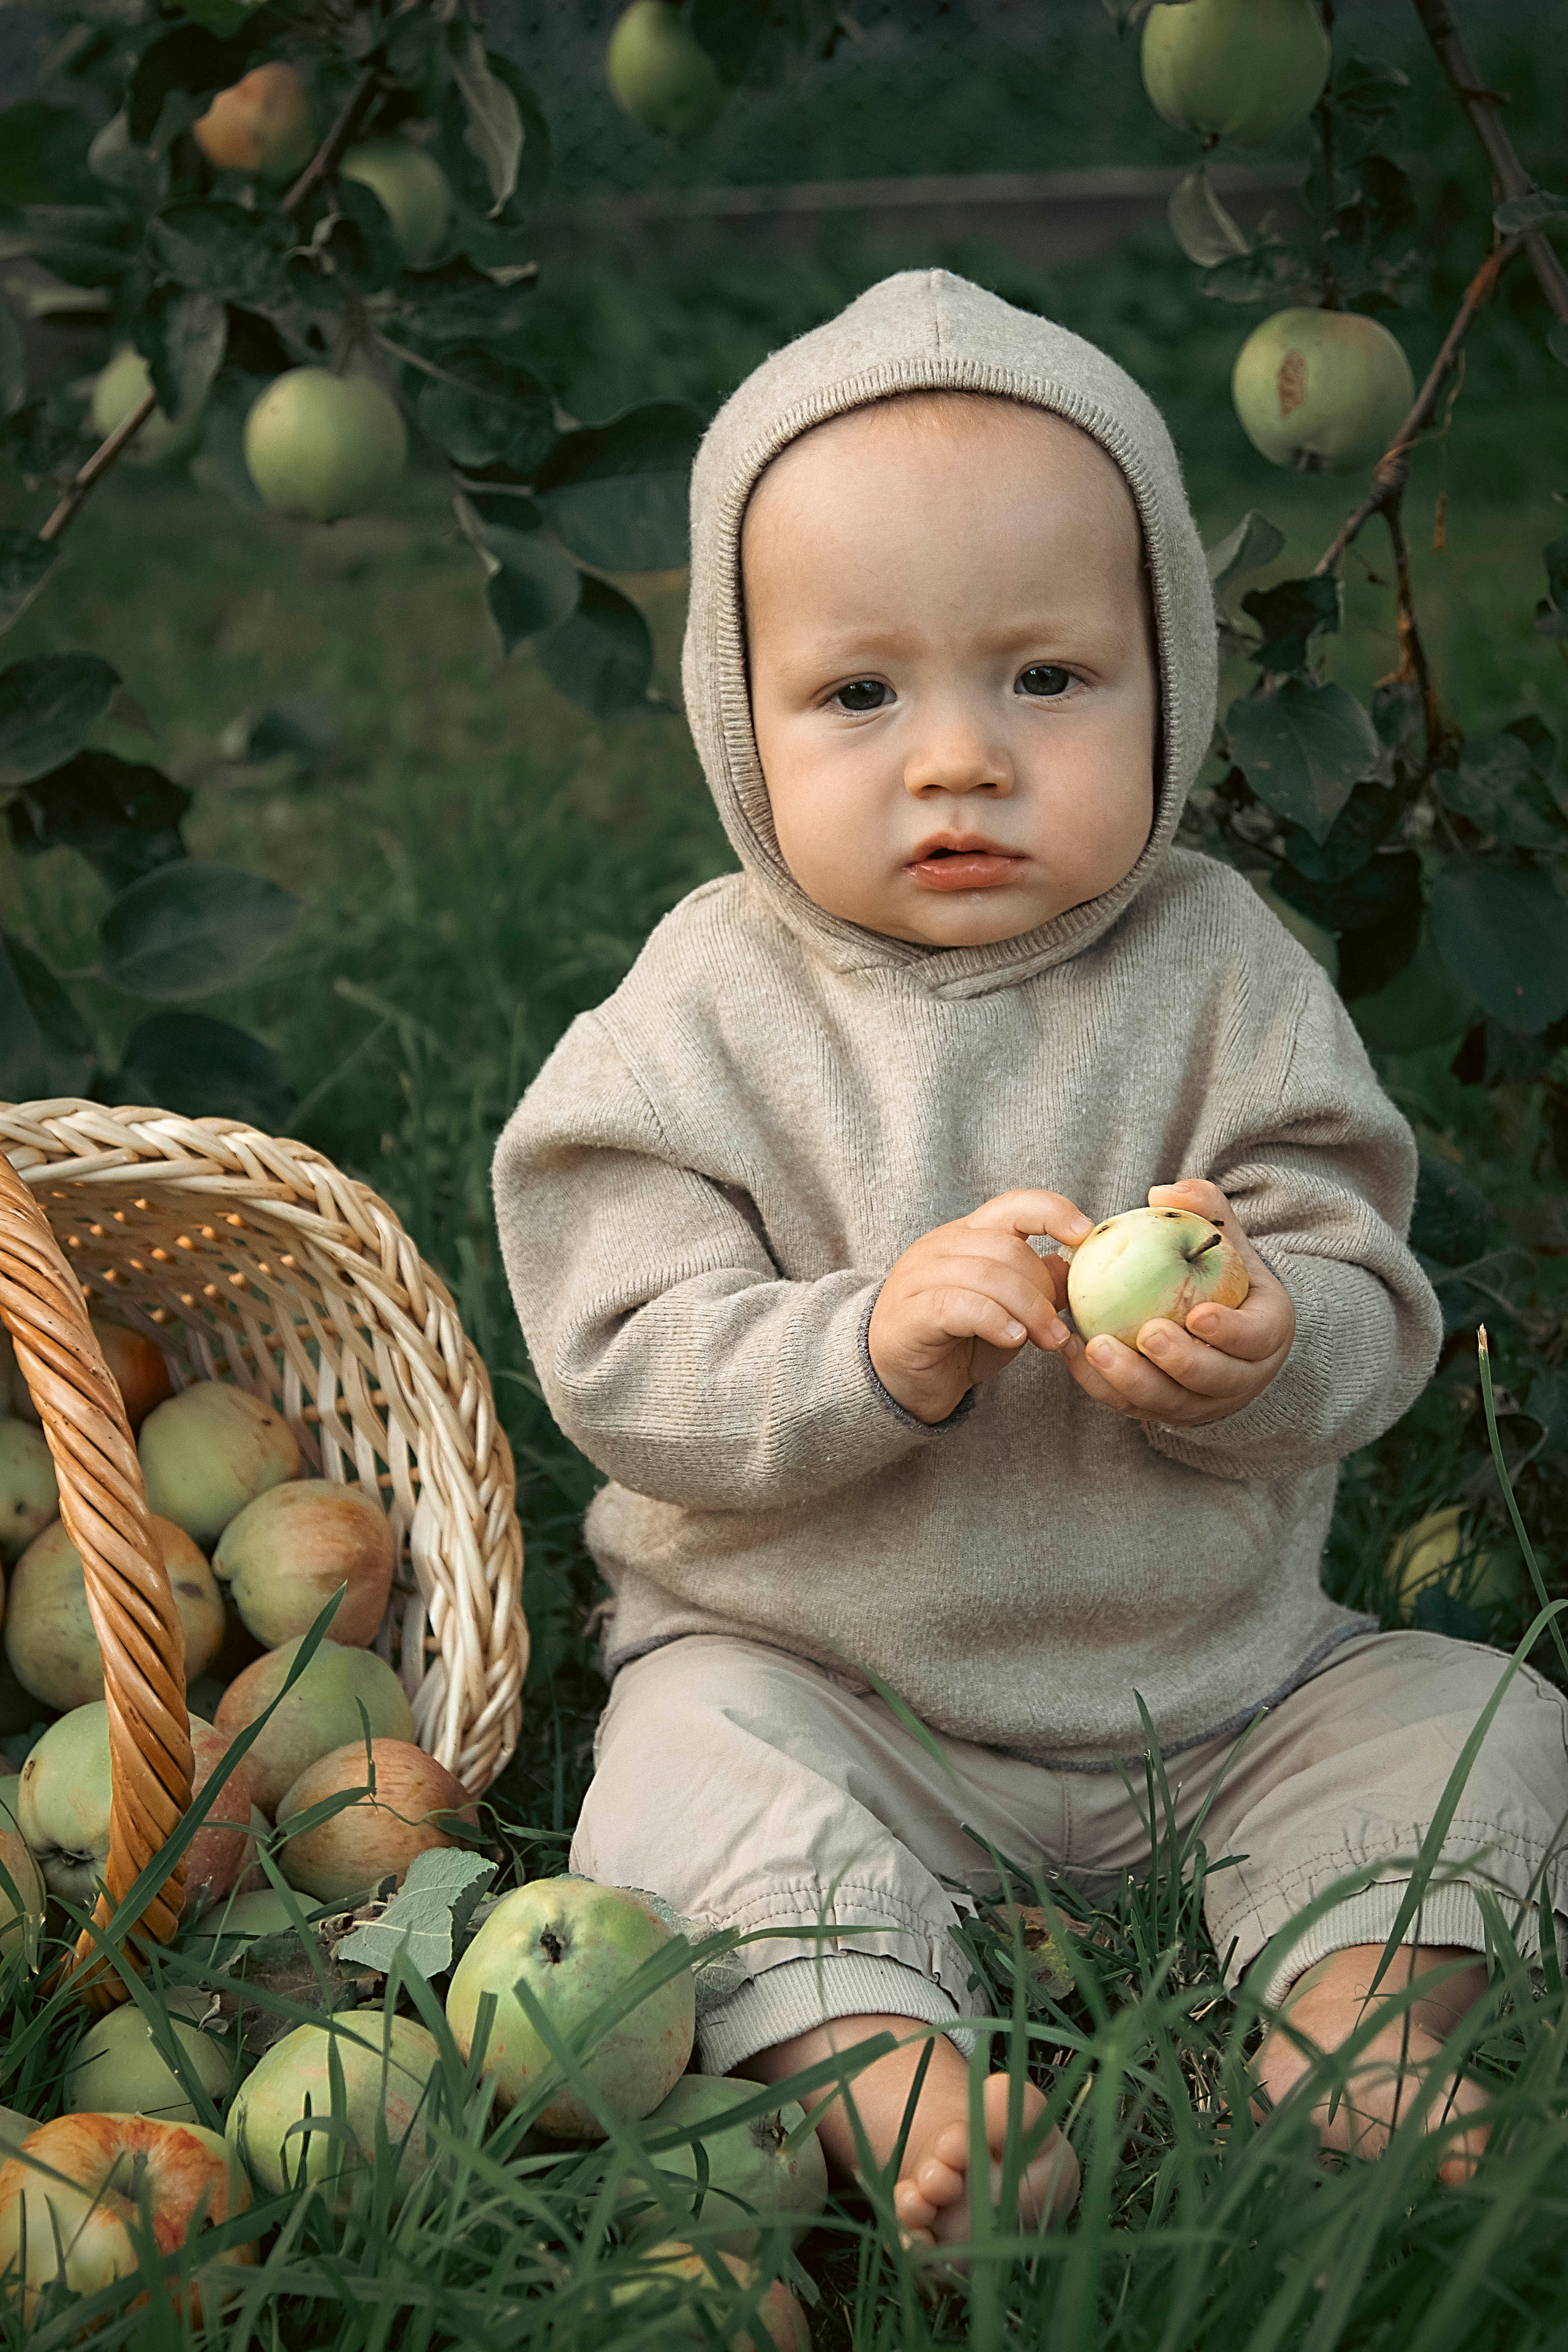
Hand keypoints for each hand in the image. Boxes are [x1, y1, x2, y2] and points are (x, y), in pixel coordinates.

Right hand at [868, 1190, 1092, 1424]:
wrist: (902, 1382)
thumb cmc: (958, 1342)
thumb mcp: (1010, 1311)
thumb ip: (1038, 1286)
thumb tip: (1074, 1265)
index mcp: (967, 1236)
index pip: (1013, 1205)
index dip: (1052, 1211)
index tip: (1085, 1233)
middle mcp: (940, 1247)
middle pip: (1007, 1248)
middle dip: (1043, 1289)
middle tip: (1059, 1329)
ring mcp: (919, 1276)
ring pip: (988, 1275)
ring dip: (1029, 1310)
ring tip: (1048, 1341)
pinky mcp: (911, 1312)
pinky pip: (961, 1305)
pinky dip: (995, 1321)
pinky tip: (1013, 1339)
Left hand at [1058, 1177, 1293, 1427]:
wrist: (1220, 1325)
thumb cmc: (1223, 1274)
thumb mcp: (1225, 1239)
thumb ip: (1204, 1209)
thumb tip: (1162, 1191)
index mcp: (1265, 1334)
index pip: (1254, 1339)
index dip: (1230, 1332)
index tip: (1199, 1315)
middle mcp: (1240, 1377)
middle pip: (1212, 1379)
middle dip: (1180, 1361)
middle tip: (1148, 1334)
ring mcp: (1201, 1402)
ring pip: (1168, 1401)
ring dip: (1131, 1379)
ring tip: (1096, 1347)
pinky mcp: (1163, 1411)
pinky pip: (1130, 1405)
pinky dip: (1100, 1384)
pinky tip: (1071, 1352)